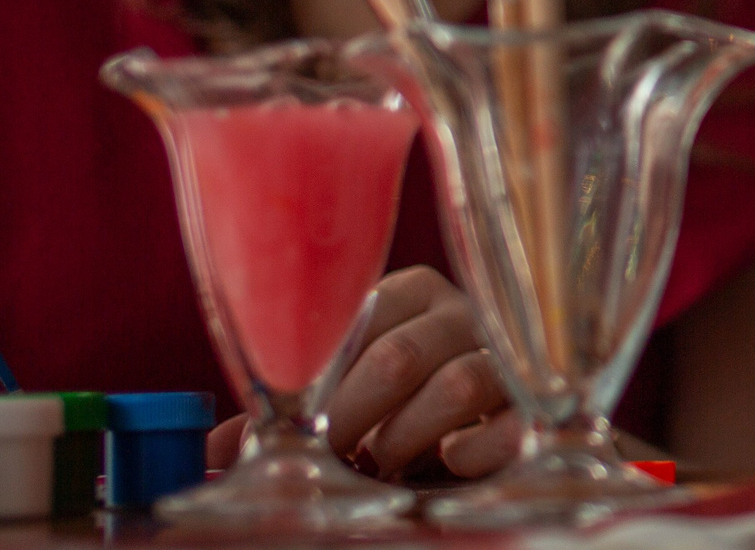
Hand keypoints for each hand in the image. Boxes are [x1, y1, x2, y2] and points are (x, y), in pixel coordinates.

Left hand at [209, 265, 518, 477]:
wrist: (491, 410)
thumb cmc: (407, 398)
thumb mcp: (355, 390)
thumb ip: (300, 411)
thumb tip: (216, 449)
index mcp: (416, 293)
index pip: (364, 318)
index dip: (323, 381)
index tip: (299, 425)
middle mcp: (464, 314)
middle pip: (401, 357)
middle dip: (353, 418)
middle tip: (331, 455)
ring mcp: (507, 355)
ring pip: (458, 386)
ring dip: (405, 438)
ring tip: (383, 464)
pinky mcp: (535, 403)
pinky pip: (511, 424)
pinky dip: (474, 450)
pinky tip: (450, 460)